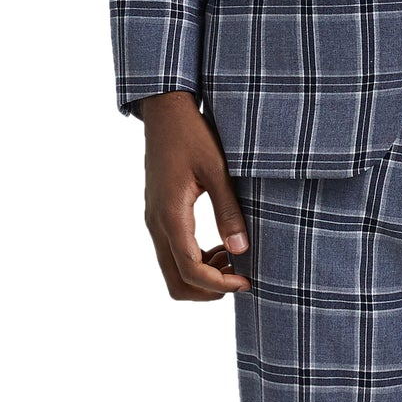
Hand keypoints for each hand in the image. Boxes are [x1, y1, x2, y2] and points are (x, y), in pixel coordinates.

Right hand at [139, 92, 250, 300]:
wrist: (165, 111)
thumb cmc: (192, 134)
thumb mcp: (217, 170)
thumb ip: (228, 211)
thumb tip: (241, 251)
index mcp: (171, 215)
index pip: (191, 270)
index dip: (220, 285)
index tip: (247, 282)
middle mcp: (157, 223)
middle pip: (176, 282)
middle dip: (208, 290)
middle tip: (241, 278)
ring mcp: (154, 220)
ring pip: (172, 270)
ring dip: (201, 276)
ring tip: (234, 260)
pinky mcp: (158, 214)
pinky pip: (172, 252)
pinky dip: (194, 261)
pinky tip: (220, 246)